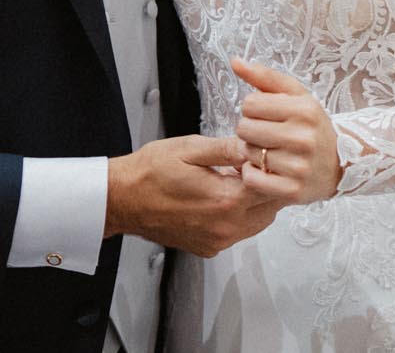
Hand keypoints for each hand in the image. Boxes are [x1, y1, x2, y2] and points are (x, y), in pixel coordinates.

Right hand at [105, 134, 279, 257]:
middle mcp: (225, 226)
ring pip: (258, 223)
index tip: (264, 153)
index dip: (271, 166)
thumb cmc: (150, 172)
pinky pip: (239, 233)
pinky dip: (241, 216)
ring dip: (257, 202)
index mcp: (225, 199)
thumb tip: (254, 146)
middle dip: (270, 185)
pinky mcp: (208, 248)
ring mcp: (217, 241)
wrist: (122, 200)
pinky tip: (224, 197)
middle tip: (255, 165)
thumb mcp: (190, 148)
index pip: (272, 185)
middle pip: (271, 207)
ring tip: (238, 179)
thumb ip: (227, 149)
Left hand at [232, 57, 340, 205]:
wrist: (342, 163)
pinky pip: (252, 179)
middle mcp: (303, 137)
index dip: (252, 110)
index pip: (250, 104)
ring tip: (268, 152)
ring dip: (252, 153)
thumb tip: (234, 61)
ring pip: (247, 154)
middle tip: (264, 135)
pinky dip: (252, 174)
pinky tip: (266, 169)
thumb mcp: (296, 95)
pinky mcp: (293, 190)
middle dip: (249, 131)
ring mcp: (299, 166)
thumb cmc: (312, 125)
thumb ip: (264, 77)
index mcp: (304, 109)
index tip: (265, 116)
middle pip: (244, 129)